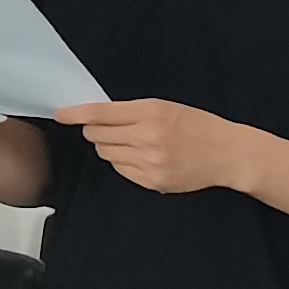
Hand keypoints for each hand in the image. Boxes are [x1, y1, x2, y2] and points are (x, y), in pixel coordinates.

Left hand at [62, 96, 247, 195]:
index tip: (60, 114)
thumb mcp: (166, 107)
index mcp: (151, 113)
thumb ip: (131, 111)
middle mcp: (148, 138)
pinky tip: (143, 156)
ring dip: (110, 146)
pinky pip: (120, 170)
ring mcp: (150, 163)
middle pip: (97, 135)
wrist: (228, 154)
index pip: (100, 114)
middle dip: (97, 130)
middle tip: (110, 128)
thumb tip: (94, 114)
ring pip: (106, 153)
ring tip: (133, 142)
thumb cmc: (197, 125)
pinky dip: (124, 162)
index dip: (75, 114)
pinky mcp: (153, 182)